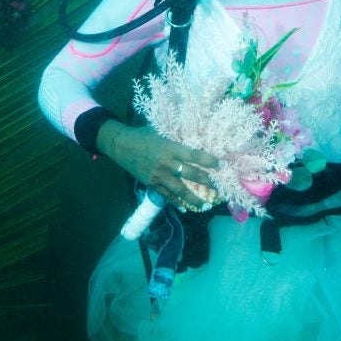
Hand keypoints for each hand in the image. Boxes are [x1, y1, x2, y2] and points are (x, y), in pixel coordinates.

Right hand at [99, 122, 220, 209]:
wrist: (121, 146)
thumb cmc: (143, 135)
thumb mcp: (161, 132)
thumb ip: (175, 140)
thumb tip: (193, 141)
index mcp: (170, 148)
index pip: (193, 155)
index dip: (208, 160)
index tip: (220, 164)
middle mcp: (166, 163)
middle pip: (190, 174)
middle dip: (206, 181)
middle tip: (219, 187)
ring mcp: (158, 175)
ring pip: (179, 189)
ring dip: (193, 198)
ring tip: (205, 204)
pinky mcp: (151, 184)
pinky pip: (166, 195)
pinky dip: (176, 202)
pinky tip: (185, 209)